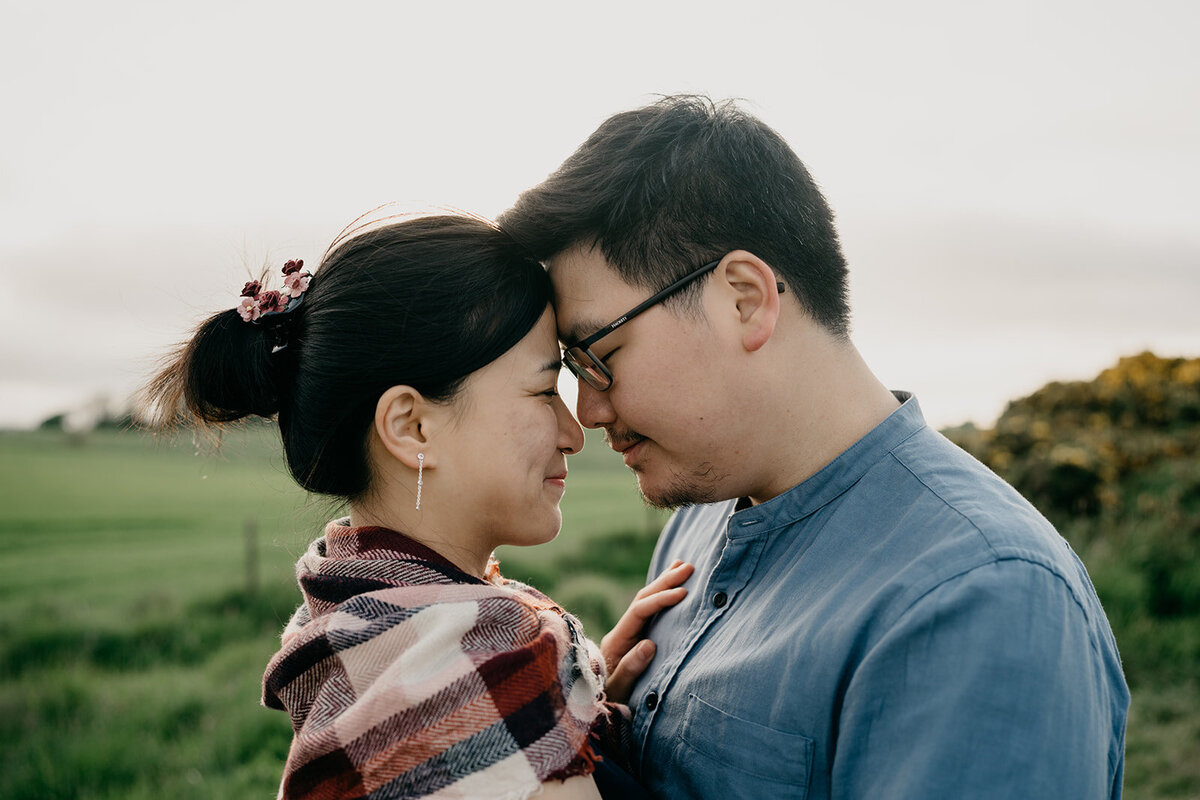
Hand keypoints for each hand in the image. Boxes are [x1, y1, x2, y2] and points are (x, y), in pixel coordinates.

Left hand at [602, 559, 694, 703]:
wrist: (588, 707)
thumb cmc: (606, 702)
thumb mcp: (618, 689)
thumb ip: (631, 668)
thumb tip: (649, 644)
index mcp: (617, 640)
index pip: (640, 611)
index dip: (661, 599)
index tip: (683, 593)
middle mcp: (621, 632)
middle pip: (642, 599)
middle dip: (665, 581)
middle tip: (688, 567)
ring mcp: (627, 634)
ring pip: (645, 601)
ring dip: (663, 584)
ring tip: (682, 566)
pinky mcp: (634, 640)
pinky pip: (648, 612)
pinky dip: (660, 597)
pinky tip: (670, 588)